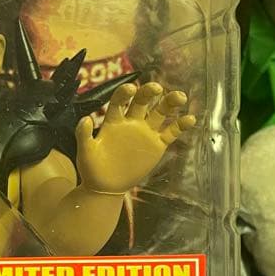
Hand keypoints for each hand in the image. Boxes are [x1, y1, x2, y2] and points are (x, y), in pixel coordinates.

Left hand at [75, 82, 194, 194]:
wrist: (106, 187)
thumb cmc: (92, 168)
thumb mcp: (85, 152)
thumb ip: (84, 134)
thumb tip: (85, 118)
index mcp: (113, 121)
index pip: (120, 101)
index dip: (125, 93)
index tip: (130, 89)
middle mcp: (131, 122)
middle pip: (142, 101)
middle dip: (149, 92)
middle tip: (157, 88)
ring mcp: (145, 132)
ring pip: (160, 112)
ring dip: (170, 103)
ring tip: (179, 97)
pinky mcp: (157, 145)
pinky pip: (171, 132)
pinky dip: (181, 125)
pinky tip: (190, 119)